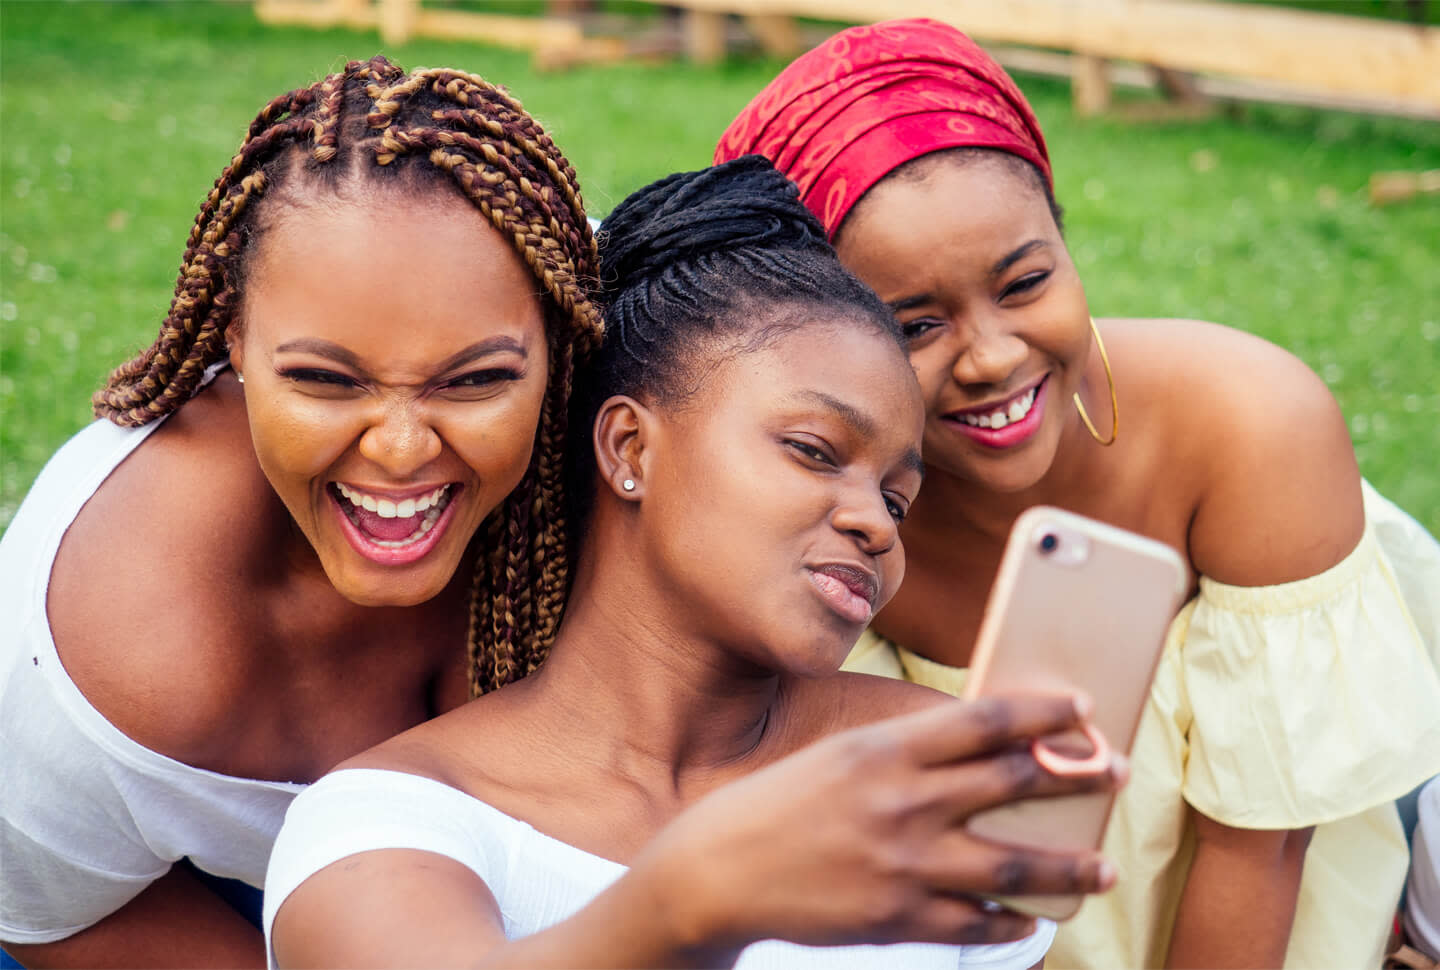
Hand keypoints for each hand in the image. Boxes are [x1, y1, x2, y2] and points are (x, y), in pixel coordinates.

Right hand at [636, 694, 1123, 954]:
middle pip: (1014, 783)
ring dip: (1068, 865)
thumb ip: (907, 754)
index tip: (1082, 707)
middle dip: (1077, 776)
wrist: (717, 872)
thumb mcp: (840, 758)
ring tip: (1103, 865)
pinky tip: (1032, 917)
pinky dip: (1012, 921)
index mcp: (885, 750)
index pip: (985, 720)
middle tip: (1117, 772)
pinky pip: (976, 923)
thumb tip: (981, 750)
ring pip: (1013, 865)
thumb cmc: (779, 804)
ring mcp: (903, 866)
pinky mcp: (898, 919)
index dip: (1043, 712)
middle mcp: (902, 804)